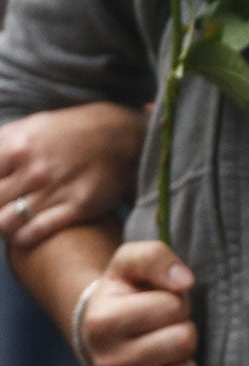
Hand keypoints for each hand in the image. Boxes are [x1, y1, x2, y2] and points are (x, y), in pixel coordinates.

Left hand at [0, 103, 146, 249]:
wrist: (119, 134)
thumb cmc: (67, 133)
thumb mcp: (27, 128)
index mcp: (16, 147)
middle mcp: (34, 169)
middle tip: (3, 209)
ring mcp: (57, 189)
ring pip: (6, 223)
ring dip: (2, 227)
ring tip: (9, 224)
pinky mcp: (78, 206)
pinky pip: (36, 231)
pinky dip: (23, 237)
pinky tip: (24, 233)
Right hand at [81, 241, 198, 365]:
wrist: (100, 331)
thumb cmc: (126, 294)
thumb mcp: (131, 263)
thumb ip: (156, 257)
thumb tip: (185, 282)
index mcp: (103, 321)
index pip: (173, 306)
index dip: (177, 302)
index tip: (161, 305)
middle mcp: (107, 361)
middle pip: (183, 342)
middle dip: (184, 331)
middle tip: (166, 330)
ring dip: (185, 365)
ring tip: (169, 356)